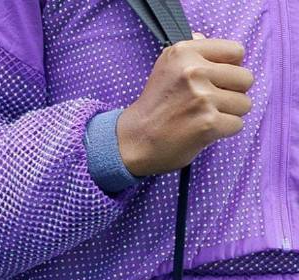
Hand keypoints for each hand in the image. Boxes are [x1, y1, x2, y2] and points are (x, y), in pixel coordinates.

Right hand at [117, 34, 253, 176]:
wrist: (134, 141)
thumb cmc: (154, 107)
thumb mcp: (165, 69)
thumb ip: (189, 53)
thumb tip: (204, 38)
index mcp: (183, 52)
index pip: (235, 52)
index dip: (230, 68)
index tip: (214, 80)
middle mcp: (193, 71)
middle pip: (245, 78)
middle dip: (232, 93)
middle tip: (208, 103)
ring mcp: (202, 97)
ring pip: (244, 103)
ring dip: (229, 113)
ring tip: (203, 117)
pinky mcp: (208, 122)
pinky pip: (237, 124)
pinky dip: (223, 131)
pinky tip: (203, 131)